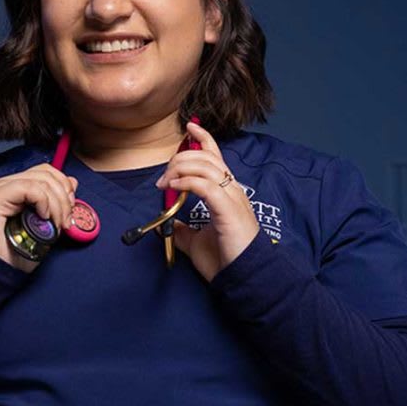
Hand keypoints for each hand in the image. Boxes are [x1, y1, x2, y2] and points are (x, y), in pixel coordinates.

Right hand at [0, 164, 77, 272]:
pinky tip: (43, 218)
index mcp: (16, 187)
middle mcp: (6, 184)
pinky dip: (44, 202)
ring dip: (57, 204)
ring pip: (41, 180)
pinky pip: (30, 188)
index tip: (70, 211)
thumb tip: (72, 181)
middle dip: (64, 197)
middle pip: (46, 173)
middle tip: (66, 222)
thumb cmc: (17, 253)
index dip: (64, 187)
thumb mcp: (46, 224)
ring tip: (57, 225)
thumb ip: (56, 201)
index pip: (46, 172)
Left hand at [155, 122, 259, 281]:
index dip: (203, 138)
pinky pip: (206, 185)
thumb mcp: (196, 242)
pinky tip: (176, 187)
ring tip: (165, 182)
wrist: (243, 277)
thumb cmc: (226, 260)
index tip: (189, 127)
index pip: (216, 156)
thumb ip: (184, 231)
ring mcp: (232, 198)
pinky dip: (188, 181)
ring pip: (206, 165)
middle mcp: (232, 190)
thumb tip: (169, 225)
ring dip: (180, 168)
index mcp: (228, 193)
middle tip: (163, 178)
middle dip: (180, 158)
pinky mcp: (228, 209)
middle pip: (206, 157)